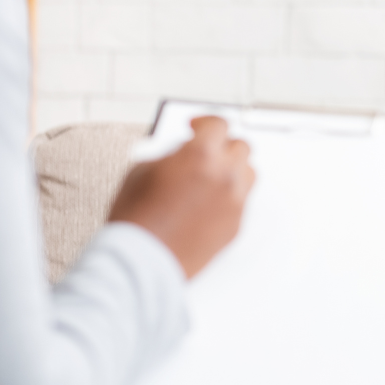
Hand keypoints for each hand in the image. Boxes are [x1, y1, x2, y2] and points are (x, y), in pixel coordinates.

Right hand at [109, 116, 254, 278]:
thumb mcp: (142, 170)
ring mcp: (234, 202)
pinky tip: (208, 201)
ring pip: (247, 172)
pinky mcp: (236, 225)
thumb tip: (184, 151)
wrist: (141, 262)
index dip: (205, 123)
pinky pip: (242, 200)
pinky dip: (229, 195)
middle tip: (205, 151)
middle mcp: (225, 176)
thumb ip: (171, 154)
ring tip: (210, 176)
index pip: (218, 124)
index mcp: (201, 155)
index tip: (196, 127)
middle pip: (240, 146)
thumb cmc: (136, 220)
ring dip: (231, 168)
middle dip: (221, 145)